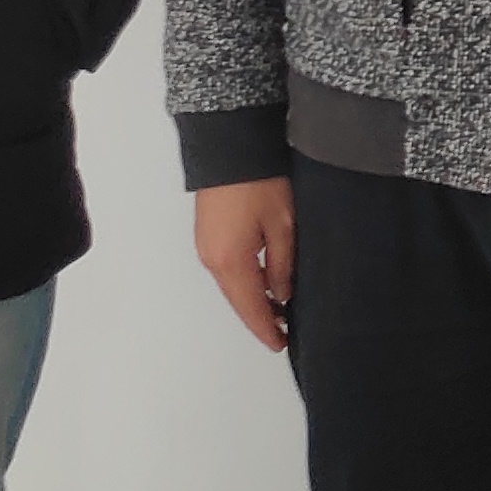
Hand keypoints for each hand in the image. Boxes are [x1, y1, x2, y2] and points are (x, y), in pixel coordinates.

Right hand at [193, 177, 296, 352]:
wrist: (229, 146)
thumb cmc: (260, 181)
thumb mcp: (283, 224)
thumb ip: (282, 264)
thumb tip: (281, 295)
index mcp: (231, 262)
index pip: (251, 308)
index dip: (267, 329)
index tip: (282, 344)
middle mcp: (212, 260)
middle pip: (238, 300)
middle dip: (260, 317)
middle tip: (284, 330)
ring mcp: (205, 248)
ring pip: (231, 286)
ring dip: (252, 299)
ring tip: (279, 308)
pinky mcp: (207, 235)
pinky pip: (226, 270)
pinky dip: (243, 282)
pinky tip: (262, 281)